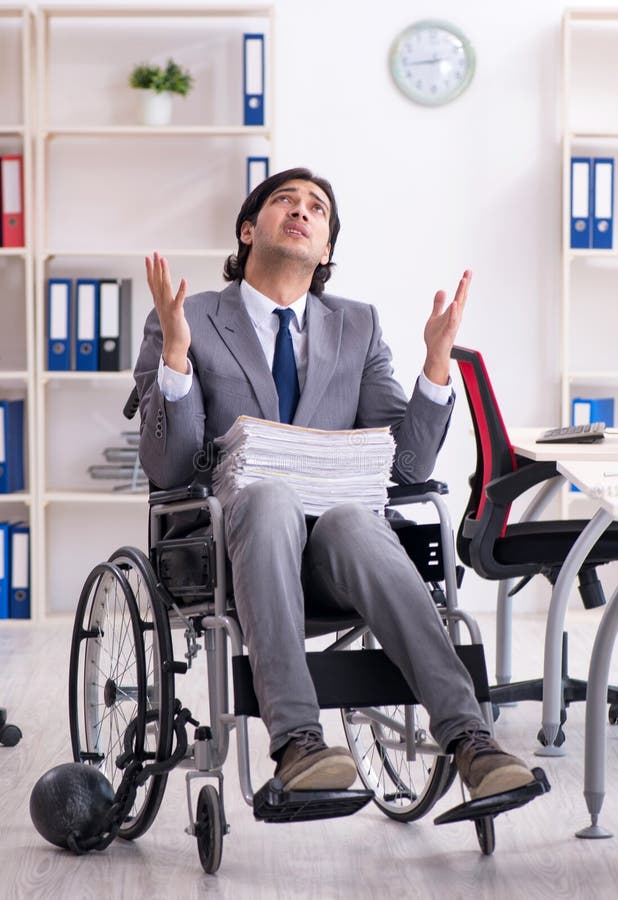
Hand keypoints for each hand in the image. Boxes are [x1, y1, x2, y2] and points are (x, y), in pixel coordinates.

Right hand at [145, 251, 190, 373]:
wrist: (174, 347)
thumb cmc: (174, 331)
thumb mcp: (170, 314)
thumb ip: (169, 305)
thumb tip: (170, 300)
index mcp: (159, 303)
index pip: (153, 283)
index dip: (150, 270)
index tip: (148, 258)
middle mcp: (161, 303)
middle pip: (157, 281)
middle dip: (155, 266)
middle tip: (154, 253)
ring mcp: (168, 308)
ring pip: (165, 286)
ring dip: (164, 272)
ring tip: (163, 260)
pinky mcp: (176, 314)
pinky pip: (178, 300)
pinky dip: (181, 290)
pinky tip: (184, 280)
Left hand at [423, 269, 470, 384]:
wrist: (435, 353)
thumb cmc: (436, 337)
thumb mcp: (435, 317)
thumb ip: (438, 304)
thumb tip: (441, 291)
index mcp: (452, 312)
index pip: (459, 295)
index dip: (463, 284)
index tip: (467, 272)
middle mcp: (455, 316)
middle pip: (461, 298)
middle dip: (465, 285)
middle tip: (468, 272)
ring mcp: (453, 324)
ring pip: (459, 306)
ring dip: (461, 294)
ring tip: (463, 281)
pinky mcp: (448, 332)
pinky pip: (452, 320)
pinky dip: (454, 312)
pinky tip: (455, 303)